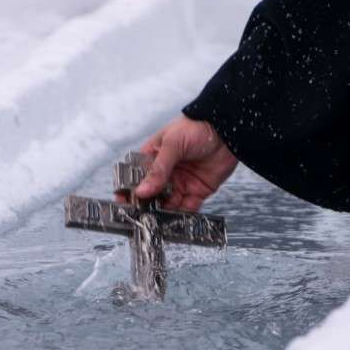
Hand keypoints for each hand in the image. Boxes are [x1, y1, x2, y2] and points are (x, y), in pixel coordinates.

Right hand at [119, 115, 237, 211]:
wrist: (226, 129)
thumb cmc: (196, 127)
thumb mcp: (173, 144)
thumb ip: (158, 169)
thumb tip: (141, 191)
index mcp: (153, 157)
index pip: (137, 176)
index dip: (130, 189)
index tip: (123, 202)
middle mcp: (166, 173)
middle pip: (151, 194)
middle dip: (147, 205)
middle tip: (142, 216)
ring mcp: (181, 183)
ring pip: (168, 204)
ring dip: (164, 213)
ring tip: (159, 222)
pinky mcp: (197, 191)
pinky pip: (187, 208)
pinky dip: (183, 216)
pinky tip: (177, 221)